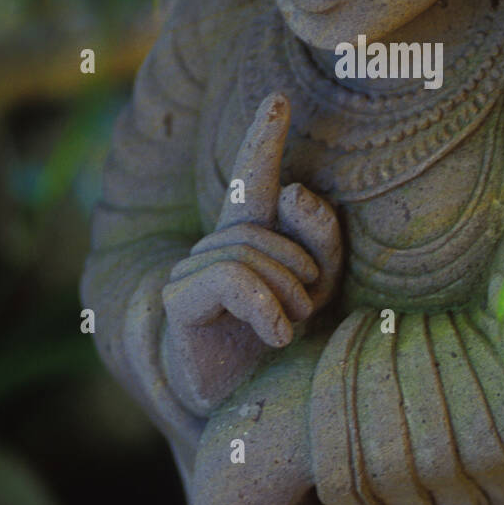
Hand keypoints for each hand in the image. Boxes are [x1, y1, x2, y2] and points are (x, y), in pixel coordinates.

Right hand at [162, 92, 341, 414]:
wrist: (242, 405)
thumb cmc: (282, 342)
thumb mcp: (320, 289)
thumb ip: (322, 239)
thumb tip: (296, 191)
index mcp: (253, 236)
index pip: (256, 179)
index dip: (263, 138)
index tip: (278, 99)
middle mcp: (218, 243)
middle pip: (271, 227)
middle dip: (306, 271)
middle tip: (307, 314)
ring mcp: (194, 268)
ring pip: (254, 253)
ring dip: (289, 295)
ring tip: (290, 329)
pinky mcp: (181, 297)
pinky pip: (234, 279)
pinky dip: (266, 308)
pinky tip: (276, 336)